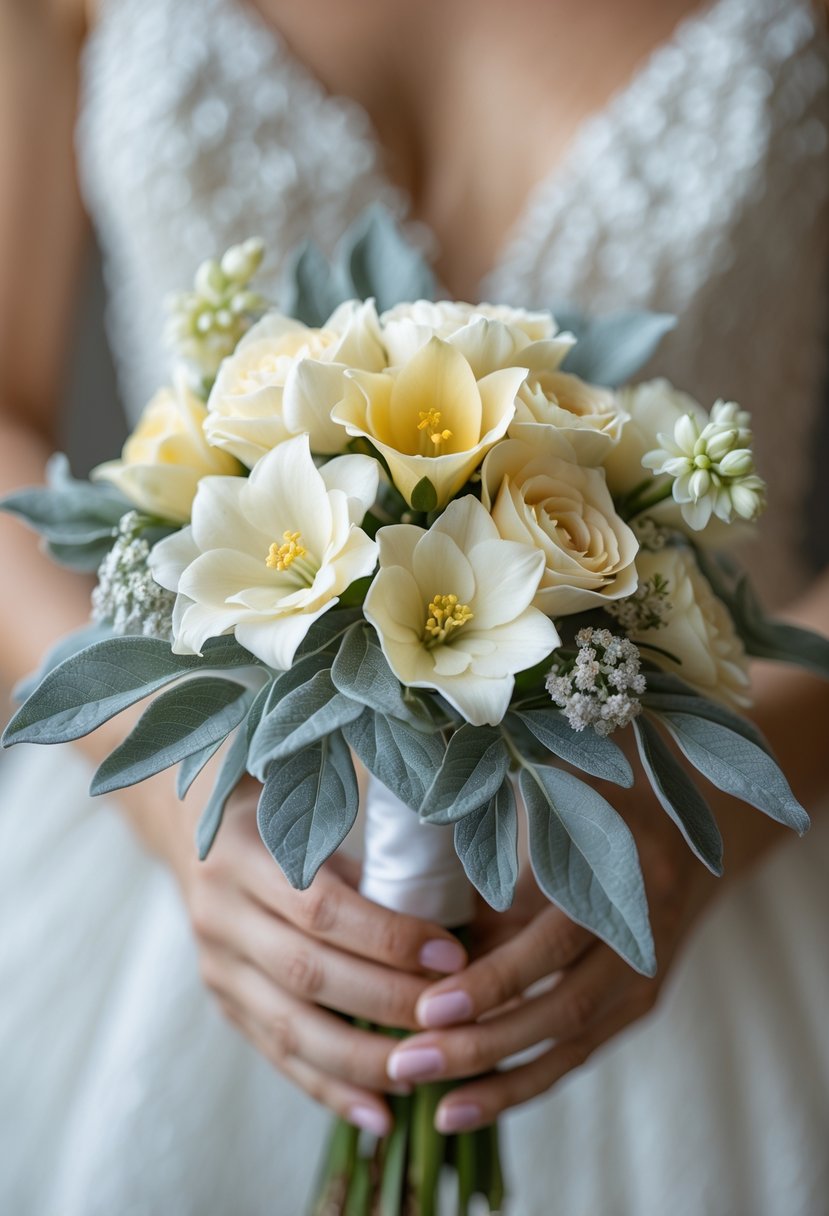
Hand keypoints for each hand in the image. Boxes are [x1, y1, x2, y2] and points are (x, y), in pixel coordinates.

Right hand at [174, 778, 467, 1135]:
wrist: (200, 830)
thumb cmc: (287, 815)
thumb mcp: (317, 816)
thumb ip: (369, 860)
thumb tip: (463, 907)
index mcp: (244, 852)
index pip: (321, 908)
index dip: (388, 937)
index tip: (452, 955)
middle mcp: (220, 913)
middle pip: (308, 974)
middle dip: (388, 1002)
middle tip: (454, 1019)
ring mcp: (215, 965)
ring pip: (291, 1028)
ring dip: (364, 1061)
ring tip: (426, 1074)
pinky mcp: (224, 1004)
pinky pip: (280, 1057)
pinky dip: (332, 1090)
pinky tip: (381, 1114)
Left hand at [385, 781, 718, 1132]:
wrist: (689, 845)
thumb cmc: (600, 819)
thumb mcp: (557, 825)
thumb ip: (502, 874)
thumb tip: (423, 931)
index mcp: (620, 880)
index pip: (554, 944)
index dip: (495, 980)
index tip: (430, 1005)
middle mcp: (638, 942)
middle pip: (561, 1009)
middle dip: (482, 1043)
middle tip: (409, 1062)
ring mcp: (641, 984)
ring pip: (568, 1047)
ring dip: (496, 1081)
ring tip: (431, 1104)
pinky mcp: (632, 1012)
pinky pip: (572, 1059)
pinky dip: (517, 1087)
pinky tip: (462, 1107)